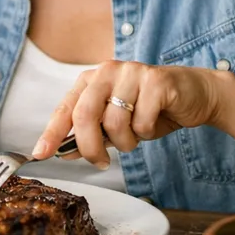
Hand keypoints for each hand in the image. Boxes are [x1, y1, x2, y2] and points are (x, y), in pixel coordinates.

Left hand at [33, 60, 221, 167]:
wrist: (194, 95)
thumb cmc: (151, 108)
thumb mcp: (116, 124)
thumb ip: (91, 135)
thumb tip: (63, 152)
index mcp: (92, 79)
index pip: (66, 107)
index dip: (51, 132)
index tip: (40, 154)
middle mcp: (108, 71)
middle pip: (85, 114)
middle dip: (90, 146)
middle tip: (100, 163)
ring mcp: (132, 72)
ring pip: (115, 122)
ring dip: (125, 142)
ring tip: (136, 135)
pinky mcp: (157, 81)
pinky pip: (142, 122)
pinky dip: (146, 133)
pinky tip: (155, 121)